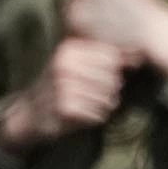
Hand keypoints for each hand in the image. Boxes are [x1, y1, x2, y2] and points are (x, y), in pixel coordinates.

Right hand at [0, 35, 126, 153]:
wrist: (29, 112)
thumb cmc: (59, 86)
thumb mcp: (74, 64)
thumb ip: (101, 58)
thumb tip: (138, 56)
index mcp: (69, 50)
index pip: (112, 59)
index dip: (113, 72)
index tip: (99, 79)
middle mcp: (65, 66)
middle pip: (113, 80)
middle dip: (109, 92)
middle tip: (92, 95)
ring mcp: (64, 87)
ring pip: (108, 99)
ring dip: (103, 106)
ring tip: (87, 104)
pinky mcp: (65, 108)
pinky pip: (98, 115)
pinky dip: (94, 118)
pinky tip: (81, 114)